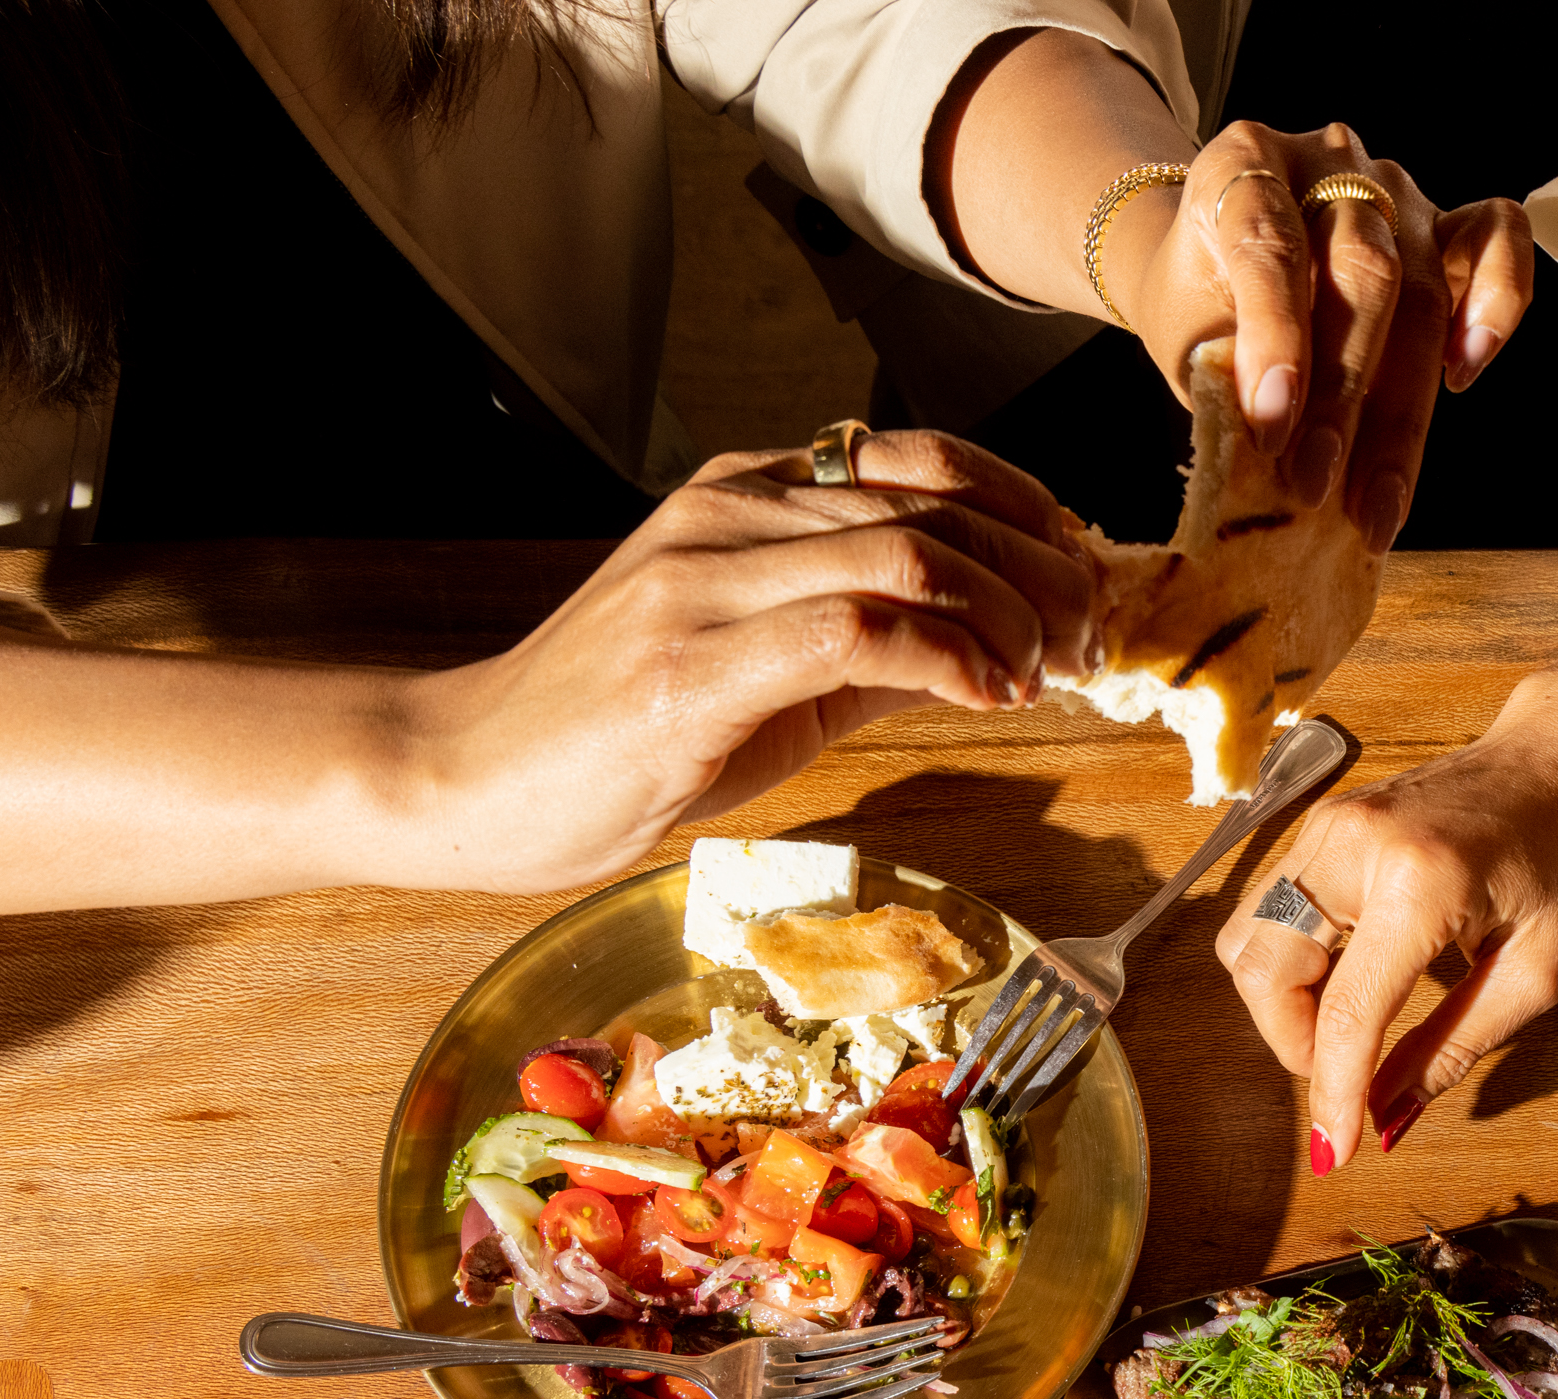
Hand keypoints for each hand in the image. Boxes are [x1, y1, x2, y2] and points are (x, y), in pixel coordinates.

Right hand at [408, 430, 1093, 893]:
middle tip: (1091, 637)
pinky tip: (988, 697)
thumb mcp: (772, 673)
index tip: (1081, 578)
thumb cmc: (617, 736)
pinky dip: (948, 658)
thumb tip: (997, 644)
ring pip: (907, 553)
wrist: (467, 778)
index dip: (1026, 512)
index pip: (923, 460)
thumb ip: (876, 645)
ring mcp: (705, 577)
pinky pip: (856, 627)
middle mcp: (731, 514)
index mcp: (747, 494)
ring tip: (1048, 673)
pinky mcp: (692, 658)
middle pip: (934, 503)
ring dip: (1007, 615)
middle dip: (1040, 570)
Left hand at [1110, 123, 1533, 552]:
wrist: (1213, 264)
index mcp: (1241, 164)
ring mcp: (1395, 187)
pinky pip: (1498, 239)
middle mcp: (1327, 160)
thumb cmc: (1199, 304)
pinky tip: (1465, 373)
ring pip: (1425, 289)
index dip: (1275, 342)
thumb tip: (1279, 450)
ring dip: (1402, 410)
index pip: (1271, 245)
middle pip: (1365, 273)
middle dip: (1344, 395)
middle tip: (1319, 487)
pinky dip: (1497, 302)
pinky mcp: (1446, 220)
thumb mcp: (1185, 336)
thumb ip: (1225, 376)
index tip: (1270, 429)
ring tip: (1379, 501)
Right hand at [1217, 661, 1557, 1169]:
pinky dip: (1291, 962)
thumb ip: (1454, 1046)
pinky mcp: (1318, 826)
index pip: (1347, 1012)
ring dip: (1283, 1003)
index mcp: (1421, 883)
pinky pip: (1270, 911)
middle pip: (1263, 971)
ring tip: (1350, 1025)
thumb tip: (1385, 1115)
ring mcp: (1325, 827)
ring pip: (1250, 941)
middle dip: (1292, 1043)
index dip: (1333, 1093)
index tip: (1336, 1148)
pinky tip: (1347, 978)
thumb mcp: (1537, 971)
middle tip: (1348, 1074)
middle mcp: (1354, 846)